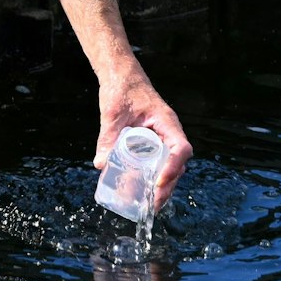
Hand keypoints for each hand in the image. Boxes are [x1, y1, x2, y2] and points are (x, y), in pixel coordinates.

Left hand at [95, 72, 192, 212]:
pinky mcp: (154, 141)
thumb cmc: (121, 88)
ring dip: (163, 186)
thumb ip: (107, 137)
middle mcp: (169, 131)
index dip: (173, 168)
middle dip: (167, 186)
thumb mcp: (112, 113)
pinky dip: (155, 177)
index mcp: (166, 122)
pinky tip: (144, 191)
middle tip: (151, 205)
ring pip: (171, 165)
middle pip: (177, 163)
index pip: (180, 148)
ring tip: (149, 205)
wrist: (121, 76)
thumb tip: (101, 164)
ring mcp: (163, 137)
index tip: (158, 183)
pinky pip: (160, 161)